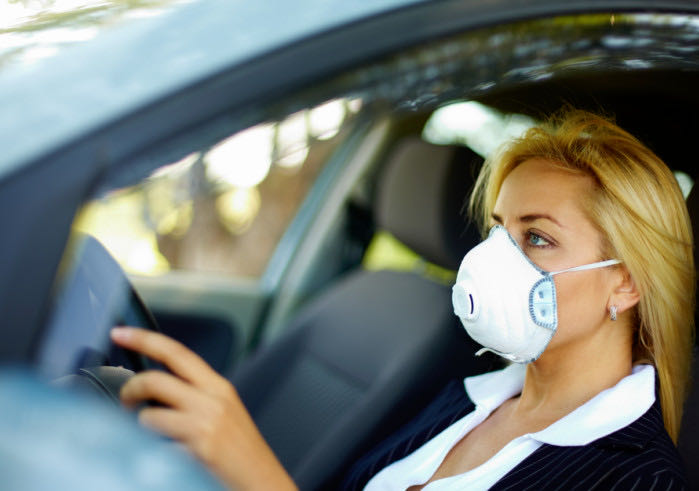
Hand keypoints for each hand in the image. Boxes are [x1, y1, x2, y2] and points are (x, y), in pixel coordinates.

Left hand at [111, 327, 296, 490]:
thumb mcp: (224, 413)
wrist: (264, 484)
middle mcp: (213, 401)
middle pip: (155, 379)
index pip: (177, 352)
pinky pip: (156, 447)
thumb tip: (154, 389)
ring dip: (141, 431)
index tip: (120, 332)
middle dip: (129, 389)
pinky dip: (155, 455)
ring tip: (152, 441)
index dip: (144, 339)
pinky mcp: (199, 450)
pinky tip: (171, 461)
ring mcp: (206, 425)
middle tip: (125, 402)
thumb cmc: (242, 454)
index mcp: (219, 387)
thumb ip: (195, 396)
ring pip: (148, 416)